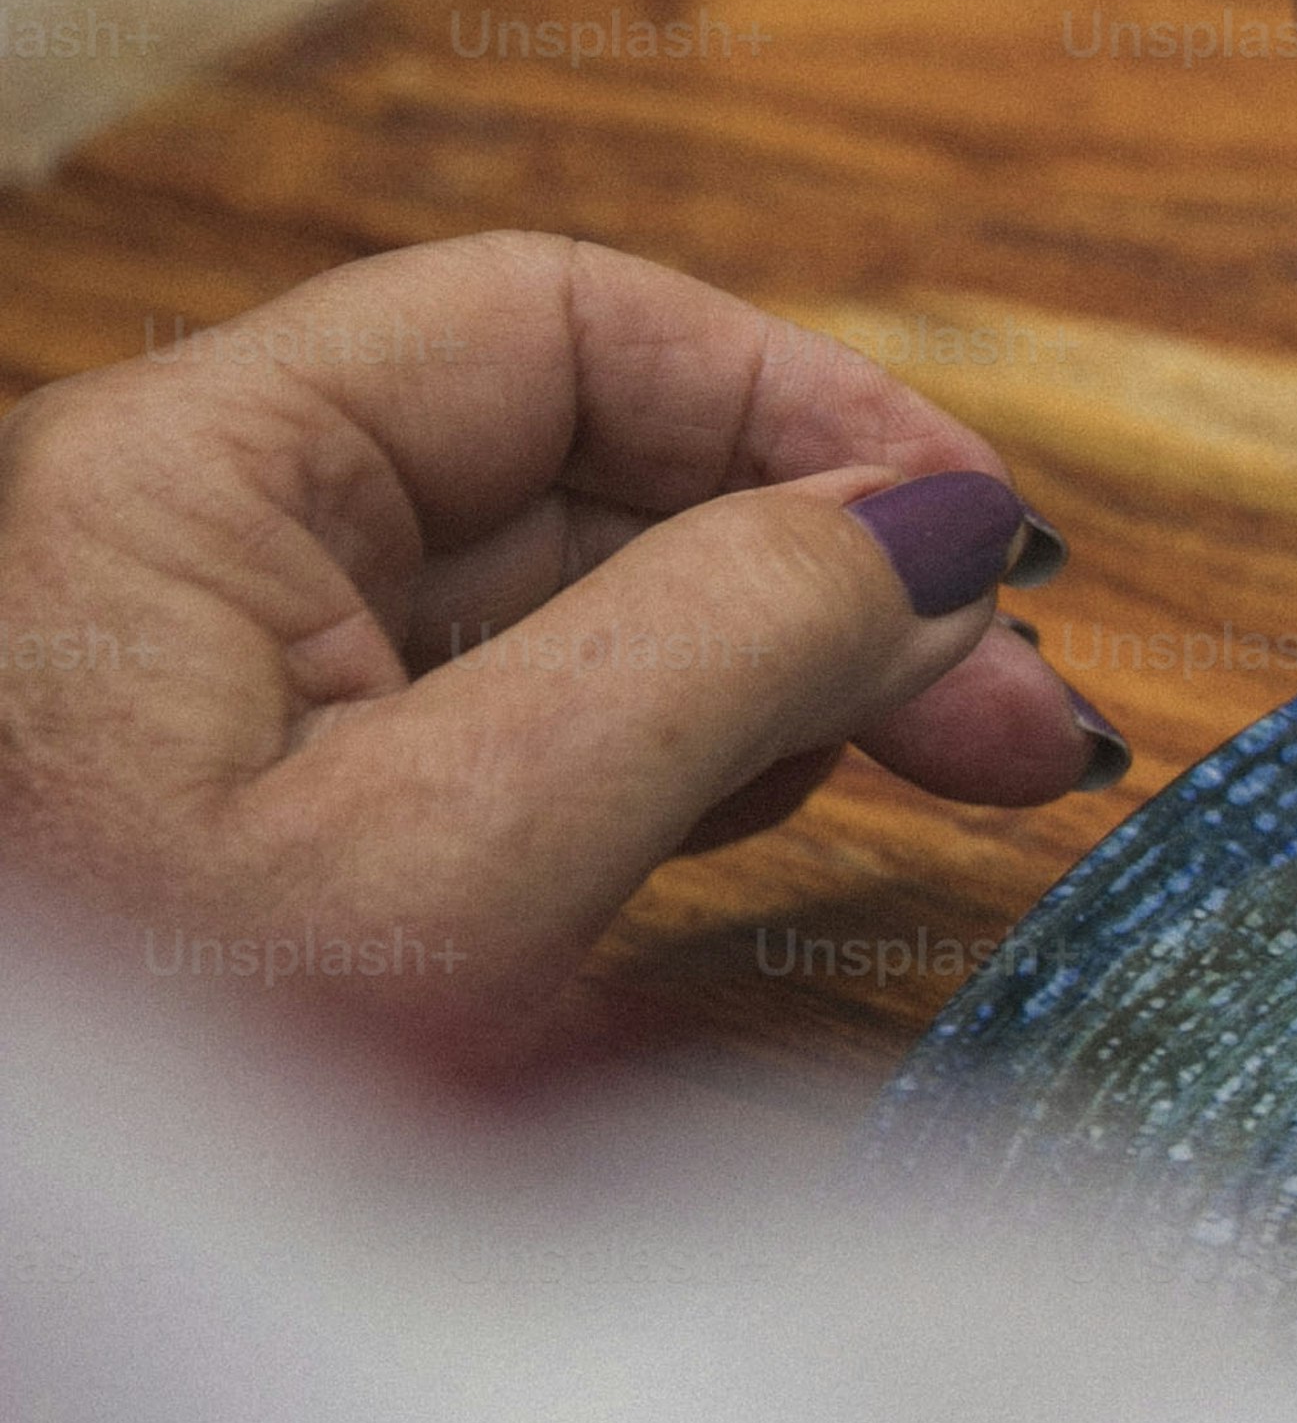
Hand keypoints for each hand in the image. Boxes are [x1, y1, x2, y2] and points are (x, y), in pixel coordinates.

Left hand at [0, 235, 1120, 1005]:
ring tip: (952, 770)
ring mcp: (222, 696)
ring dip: (779, 672)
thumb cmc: (151, 1098)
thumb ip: (717, 651)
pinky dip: (669, 763)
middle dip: (830, 570)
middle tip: (1019, 715)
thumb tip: (939, 530)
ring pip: (568, 610)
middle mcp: (195, 552)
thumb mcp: (459, 857)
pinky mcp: (264, 821)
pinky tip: (772, 818)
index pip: (557, 325)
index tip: (981, 535)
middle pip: (583, 473)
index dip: (802, 405)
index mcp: (185, 482)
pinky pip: (511, 734)